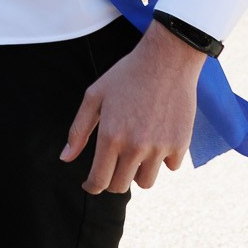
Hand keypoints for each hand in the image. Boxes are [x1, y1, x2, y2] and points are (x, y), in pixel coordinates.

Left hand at [60, 23, 204, 193]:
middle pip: (120, 186)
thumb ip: (78, 130)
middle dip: (112, 180)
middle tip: (112, 164)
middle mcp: (135, 147)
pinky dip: (163, 160)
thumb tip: (65, 158)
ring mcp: (160, 148)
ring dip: (138, 172)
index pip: (99, 180)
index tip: (90, 184)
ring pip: (146, 182)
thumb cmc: (127, 75)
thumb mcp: (95, 96)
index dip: (92, 186)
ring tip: (136, 152)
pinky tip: (158, 140)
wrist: (167, 60)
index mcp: (111, 136)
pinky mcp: (181, 145)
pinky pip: (170, 167)